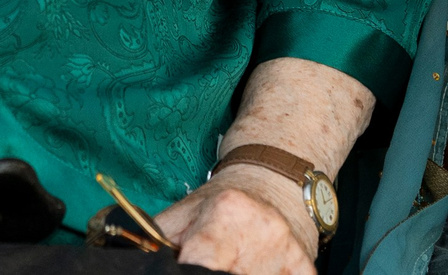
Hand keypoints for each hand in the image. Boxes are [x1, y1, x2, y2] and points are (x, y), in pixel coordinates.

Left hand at [156, 173, 316, 274]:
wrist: (272, 182)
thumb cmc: (221, 204)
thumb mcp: (183, 213)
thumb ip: (156, 240)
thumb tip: (140, 260)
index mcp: (227, 213)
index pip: (203, 263)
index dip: (190, 270)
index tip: (187, 268)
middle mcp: (263, 229)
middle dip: (213, 273)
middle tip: (207, 264)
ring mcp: (289, 251)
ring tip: (232, 263)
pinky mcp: (307, 268)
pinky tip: (258, 269)